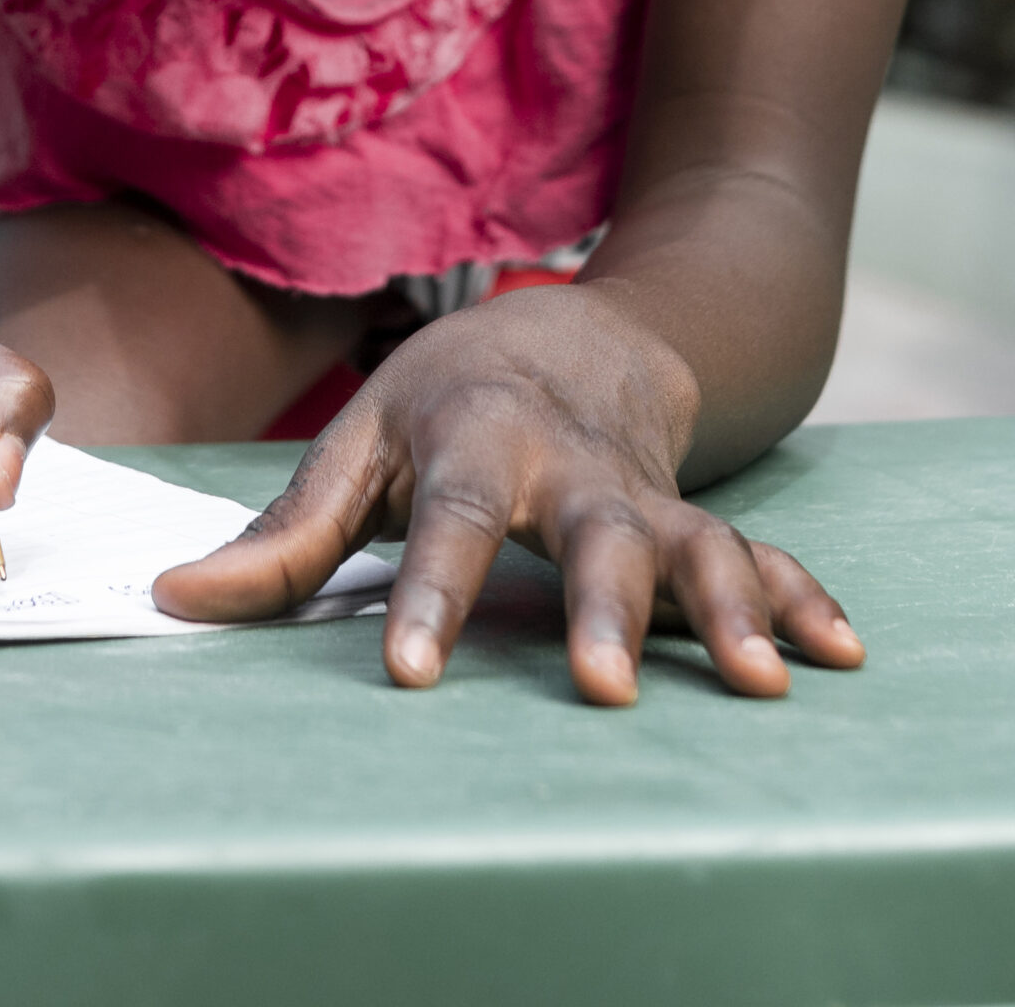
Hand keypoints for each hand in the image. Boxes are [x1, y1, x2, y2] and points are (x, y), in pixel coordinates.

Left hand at [151, 287, 864, 703]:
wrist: (574, 330)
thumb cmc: (443, 396)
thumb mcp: (359, 442)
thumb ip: (281, 533)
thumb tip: (175, 600)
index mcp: (472, 444)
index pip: (442, 523)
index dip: (425, 595)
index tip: (410, 672)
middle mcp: (566, 468)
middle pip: (587, 534)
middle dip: (599, 606)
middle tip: (603, 683)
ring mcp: (640, 494)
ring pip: (689, 545)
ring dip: (728, 609)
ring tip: (761, 682)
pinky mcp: (691, 515)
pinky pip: (757, 553)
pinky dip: (801, 597)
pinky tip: (839, 653)